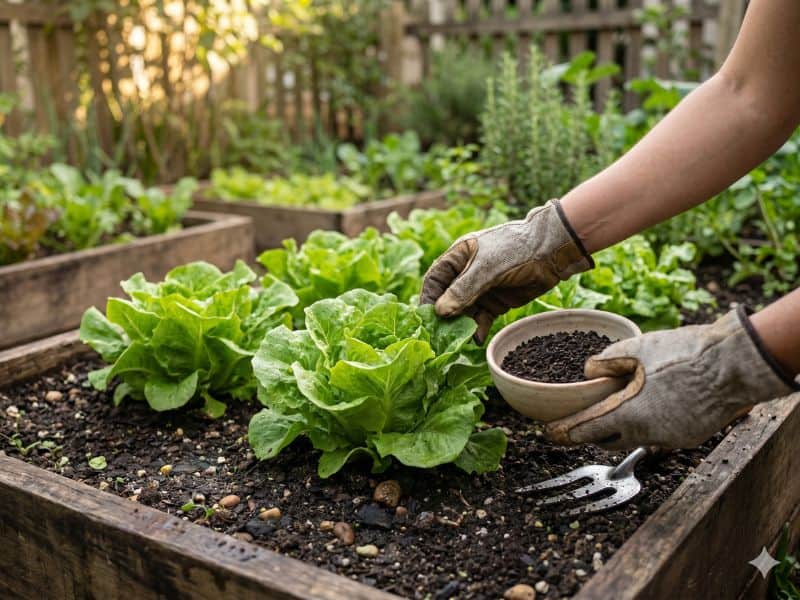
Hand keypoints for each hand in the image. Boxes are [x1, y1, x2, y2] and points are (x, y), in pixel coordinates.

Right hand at [419, 199, 592, 341]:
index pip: (435, 280)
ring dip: (461, 326)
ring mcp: (481, 289)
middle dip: (444, 318)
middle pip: (447, 300)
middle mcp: (466, 274)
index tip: (425, 319)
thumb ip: (464, 289)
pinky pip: (481, 319)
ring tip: (460, 341)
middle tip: (439, 336)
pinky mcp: (496, 302)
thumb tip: (440, 311)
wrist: (552, 251)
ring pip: (464, 312)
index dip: (429, 299)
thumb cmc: (516, 249)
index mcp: (458, 257)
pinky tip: (477, 339)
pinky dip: (478, 329)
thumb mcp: (487, 268)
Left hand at [547, 307, 798, 449]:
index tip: (550, 434)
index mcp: (628, 415)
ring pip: (636, 439)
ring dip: (623, 428)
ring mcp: (670, 439)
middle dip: (592, 433)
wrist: (732, 364)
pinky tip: (652, 406)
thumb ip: (604, 362)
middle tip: (582, 421)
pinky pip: (660, 435)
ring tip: (617, 409)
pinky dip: (650, 424)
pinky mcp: (689, 438)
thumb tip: (587, 371)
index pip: (586, 432)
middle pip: (608, 441)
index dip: (565, 433)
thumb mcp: (634, 348)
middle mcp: (647, 434)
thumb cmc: (682, 354)